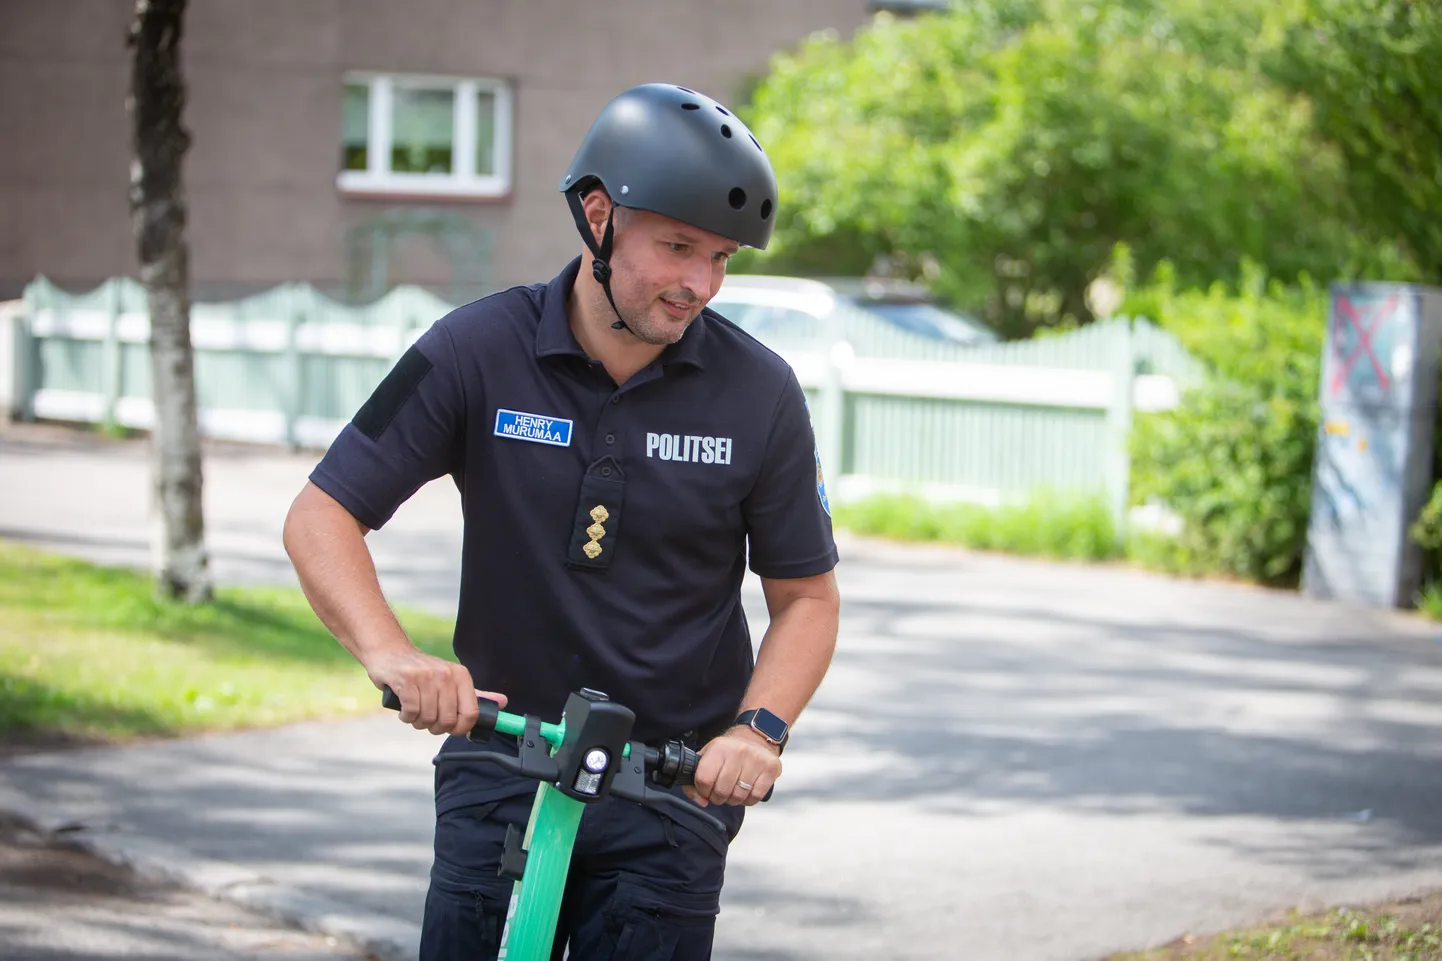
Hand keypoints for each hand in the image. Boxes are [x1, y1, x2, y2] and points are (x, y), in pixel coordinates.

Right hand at [367, 648, 505, 735]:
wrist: (391, 652)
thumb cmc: (423, 672)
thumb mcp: (452, 679)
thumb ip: (476, 694)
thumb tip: (503, 703)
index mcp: (461, 676)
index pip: (471, 713)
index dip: (460, 729)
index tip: (451, 729)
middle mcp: (446, 674)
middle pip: (447, 720)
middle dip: (435, 727)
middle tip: (427, 719)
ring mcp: (426, 676)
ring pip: (428, 718)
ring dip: (419, 722)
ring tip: (415, 712)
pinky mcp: (406, 679)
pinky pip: (411, 712)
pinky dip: (406, 717)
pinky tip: (404, 709)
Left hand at [684, 727, 780, 807]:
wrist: (755, 737)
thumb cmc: (728, 752)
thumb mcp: (707, 757)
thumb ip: (695, 780)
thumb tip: (701, 801)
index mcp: (719, 747)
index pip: (704, 779)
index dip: (702, 790)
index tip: (706, 789)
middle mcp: (738, 751)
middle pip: (722, 791)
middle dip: (718, 798)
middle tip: (720, 792)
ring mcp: (757, 760)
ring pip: (738, 796)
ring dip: (733, 800)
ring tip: (733, 790)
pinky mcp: (771, 768)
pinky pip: (755, 797)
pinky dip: (748, 800)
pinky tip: (746, 790)